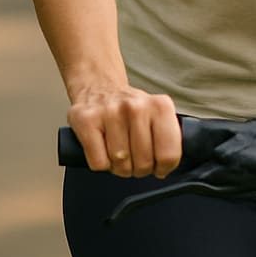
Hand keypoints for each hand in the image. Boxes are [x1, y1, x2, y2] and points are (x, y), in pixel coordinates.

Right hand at [67, 86, 181, 177]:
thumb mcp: (157, 116)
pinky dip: (101, 164)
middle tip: (134, 158)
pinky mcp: (86, 120)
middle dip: (139, 169)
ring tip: (118, 152)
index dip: (163, 168)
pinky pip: (99, 163)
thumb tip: (165, 168)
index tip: (158, 167)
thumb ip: (167, 139)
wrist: (99, 87)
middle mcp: (136, 107)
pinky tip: (102, 149)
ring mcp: (110, 112)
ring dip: (119, 167)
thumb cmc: (130, 110)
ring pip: (121, 164)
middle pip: (143, 163)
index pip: (169, 153)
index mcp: (160, 106)